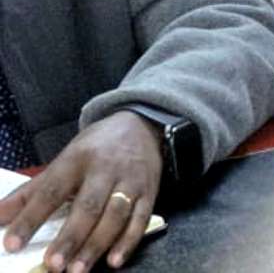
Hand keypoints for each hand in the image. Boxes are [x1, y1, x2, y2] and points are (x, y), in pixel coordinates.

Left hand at [0, 111, 162, 271]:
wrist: (141, 125)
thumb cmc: (95, 148)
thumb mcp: (63, 161)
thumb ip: (31, 192)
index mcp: (78, 159)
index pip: (51, 190)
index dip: (31, 218)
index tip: (12, 244)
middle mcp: (106, 168)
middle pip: (88, 205)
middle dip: (70, 237)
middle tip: (53, 265)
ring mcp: (131, 180)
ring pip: (115, 215)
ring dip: (97, 244)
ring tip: (78, 270)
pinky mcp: (150, 191)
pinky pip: (141, 219)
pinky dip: (128, 241)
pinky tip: (114, 261)